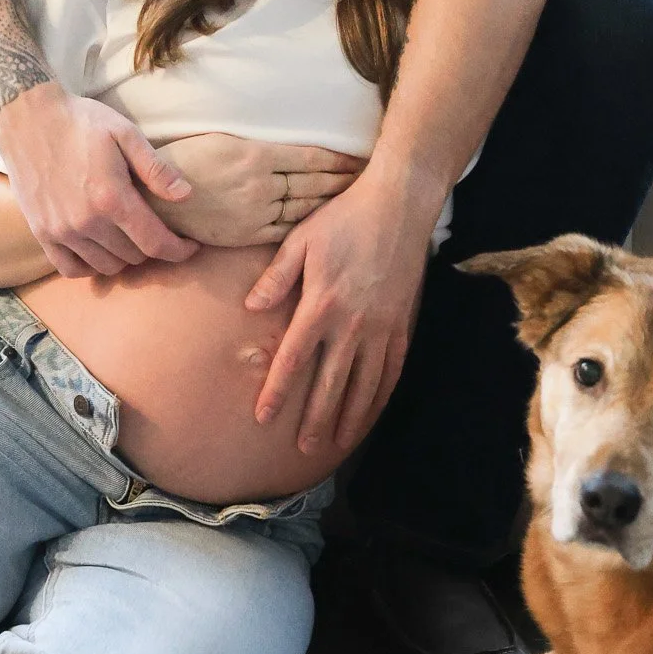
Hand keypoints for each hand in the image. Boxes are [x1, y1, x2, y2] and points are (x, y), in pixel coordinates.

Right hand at [0, 81, 200, 276]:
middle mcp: (86, 222)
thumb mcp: (125, 133)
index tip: (190, 246)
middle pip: (133, 257)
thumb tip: (186, 196)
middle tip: (157, 230)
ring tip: (130, 238)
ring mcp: (60, 231)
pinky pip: (71, 269)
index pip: (155, 243)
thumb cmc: (80, 122)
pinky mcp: (41, 233)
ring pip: (106, 266)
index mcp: (111, 198)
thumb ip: (156, 168)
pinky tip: (100, 249)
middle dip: (153, 248)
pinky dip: (90, 266)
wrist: (26, 117)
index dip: (179, 251)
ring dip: (124, 257)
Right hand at [156, 134, 365, 246]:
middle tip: (366, 178)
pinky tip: (321, 220)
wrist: (155, 198)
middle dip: (341, 180)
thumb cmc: (187, 160)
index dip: (338, 160)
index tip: (358, 158)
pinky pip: (285, 229)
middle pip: (313, 182)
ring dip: (329, 202)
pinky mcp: (247, 235)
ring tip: (350, 198)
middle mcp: (261, 185)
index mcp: (256, 155)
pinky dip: (306, 224)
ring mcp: (255, 212)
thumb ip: (261, 148)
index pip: (310, 158)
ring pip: (303, 207)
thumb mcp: (225, 141)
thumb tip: (290, 152)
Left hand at [244, 165, 440, 458]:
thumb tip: (251, 308)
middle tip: (302, 448)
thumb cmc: (344, 218)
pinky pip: (391, 367)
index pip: (294, 359)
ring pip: (364, 383)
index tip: (264, 417)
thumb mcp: (301, 239)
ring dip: (349, 416)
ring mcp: (381, 326)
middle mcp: (352, 323)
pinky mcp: (401, 322)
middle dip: (314, 418)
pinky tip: (372, 410)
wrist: (399, 205)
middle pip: (330, 382)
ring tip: (336, 441)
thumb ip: (276, 277)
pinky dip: (381, 393)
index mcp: (321, 304)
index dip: (278, 391)